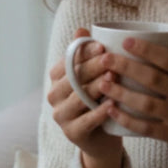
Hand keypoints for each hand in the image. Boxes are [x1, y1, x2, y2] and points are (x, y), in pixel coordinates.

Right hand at [47, 28, 123, 167]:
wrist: (103, 138)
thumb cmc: (100, 99)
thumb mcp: (94, 76)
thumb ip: (86, 54)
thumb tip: (81, 29)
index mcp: (57, 77)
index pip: (68, 61)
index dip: (84, 52)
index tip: (102, 46)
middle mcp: (54, 95)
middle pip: (73, 78)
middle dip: (92, 67)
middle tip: (110, 60)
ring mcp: (60, 115)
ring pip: (78, 97)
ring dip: (96, 87)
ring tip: (114, 78)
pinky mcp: (71, 133)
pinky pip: (86, 120)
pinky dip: (100, 111)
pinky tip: (113, 104)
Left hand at [98, 19, 167, 167]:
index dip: (146, 49)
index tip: (125, 41)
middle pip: (153, 79)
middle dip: (125, 67)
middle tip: (104, 59)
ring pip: (146, 104)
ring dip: (121, 93)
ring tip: (102, 82)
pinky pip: (146, 128)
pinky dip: (127, 119)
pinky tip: (110, 110)